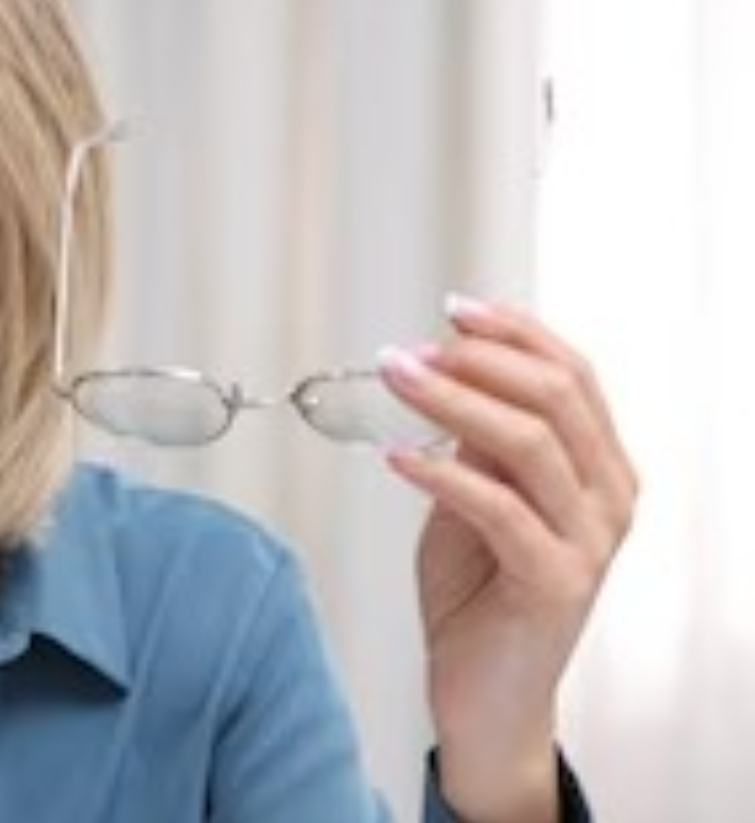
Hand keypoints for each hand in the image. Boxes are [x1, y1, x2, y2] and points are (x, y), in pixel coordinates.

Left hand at [380, 297, 636, 821]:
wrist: (485, 696)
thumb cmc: (477, 595)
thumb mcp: (474, 499)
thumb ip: (477, 444)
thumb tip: (451, 374)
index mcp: (601, 468)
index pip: (573, 375)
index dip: (515, 333)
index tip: (455, 308)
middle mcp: (609, 499)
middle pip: (557, 396)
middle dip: (478, 360)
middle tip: (411, 350)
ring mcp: (589, 542)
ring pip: (528, 443)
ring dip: (452, 401)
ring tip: (396, 379)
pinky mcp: (555, 583)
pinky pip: (498, 509)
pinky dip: (441, 474)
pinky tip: (396, 458)